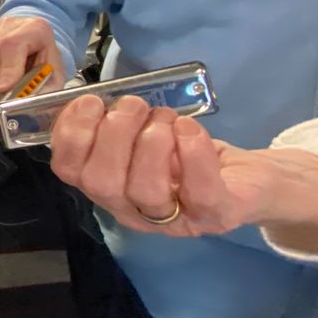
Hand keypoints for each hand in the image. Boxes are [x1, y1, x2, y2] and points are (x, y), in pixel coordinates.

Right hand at [0, 17, 66, 100]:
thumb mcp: (55, 76)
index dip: (7, 68)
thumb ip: (45, 88)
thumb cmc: (46, 64)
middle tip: (3, 100)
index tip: (4, 88)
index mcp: (33, 29)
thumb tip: (27, 104)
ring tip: (1, 93)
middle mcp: (8, 26)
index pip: (12, 44)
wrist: (36, 50)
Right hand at [49, 95, 268, 235]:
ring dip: (152, 140)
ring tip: (167, 117)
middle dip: (113, 134)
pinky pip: (199, 192)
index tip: (91, 101)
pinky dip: (193, 153)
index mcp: (107, 188)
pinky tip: (188, 128)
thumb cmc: (185, 152)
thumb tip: (90, 98)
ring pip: (145, 190)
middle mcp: (132, 210)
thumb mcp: (143, 135)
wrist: (248, 180)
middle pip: (101, 184)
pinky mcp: (215, 215)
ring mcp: (173, 219)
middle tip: (135, 106)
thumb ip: (115, 124)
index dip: (71, 134)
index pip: (69, 172)